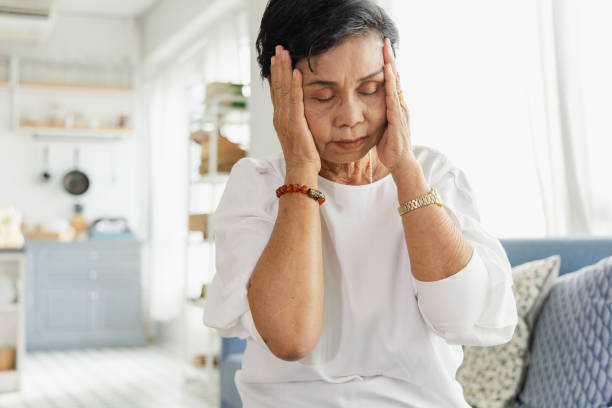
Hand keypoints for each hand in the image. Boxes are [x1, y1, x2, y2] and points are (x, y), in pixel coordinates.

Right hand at [269, 45, 320, 173]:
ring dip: (284, 70)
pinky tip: (297, 71)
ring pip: (283, 89)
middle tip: (278, 48)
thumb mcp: (299, 134)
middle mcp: (280, 116)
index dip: (276, 75)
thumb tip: (300, 113)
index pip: (277, 92)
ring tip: (284, 53)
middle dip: (278, 66)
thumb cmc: (303, 156)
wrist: (300, 170)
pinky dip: (295, 84)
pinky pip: (295, 100)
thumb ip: (297, 121)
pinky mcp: (295, 122)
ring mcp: (285, 119)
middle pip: (277, 86)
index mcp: (280, 118)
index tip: (276, 59)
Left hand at [376, 38, 413, 172]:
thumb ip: (377, 114)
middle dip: (391, 59)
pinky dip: (391, 85)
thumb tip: (366, 107)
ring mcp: (401, 112)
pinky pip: (393, 98)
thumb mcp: (381, 126)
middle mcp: (400, 106)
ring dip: (391, 67)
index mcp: (395, 106)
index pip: (392, 82)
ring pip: (396, 85)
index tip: (382, 50)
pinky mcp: (398, 120)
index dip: (388, 65)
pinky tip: (387, 74)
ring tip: (387, 51)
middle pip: (396, 78)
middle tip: (385, 41)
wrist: (399, 163)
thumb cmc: (390, 147)